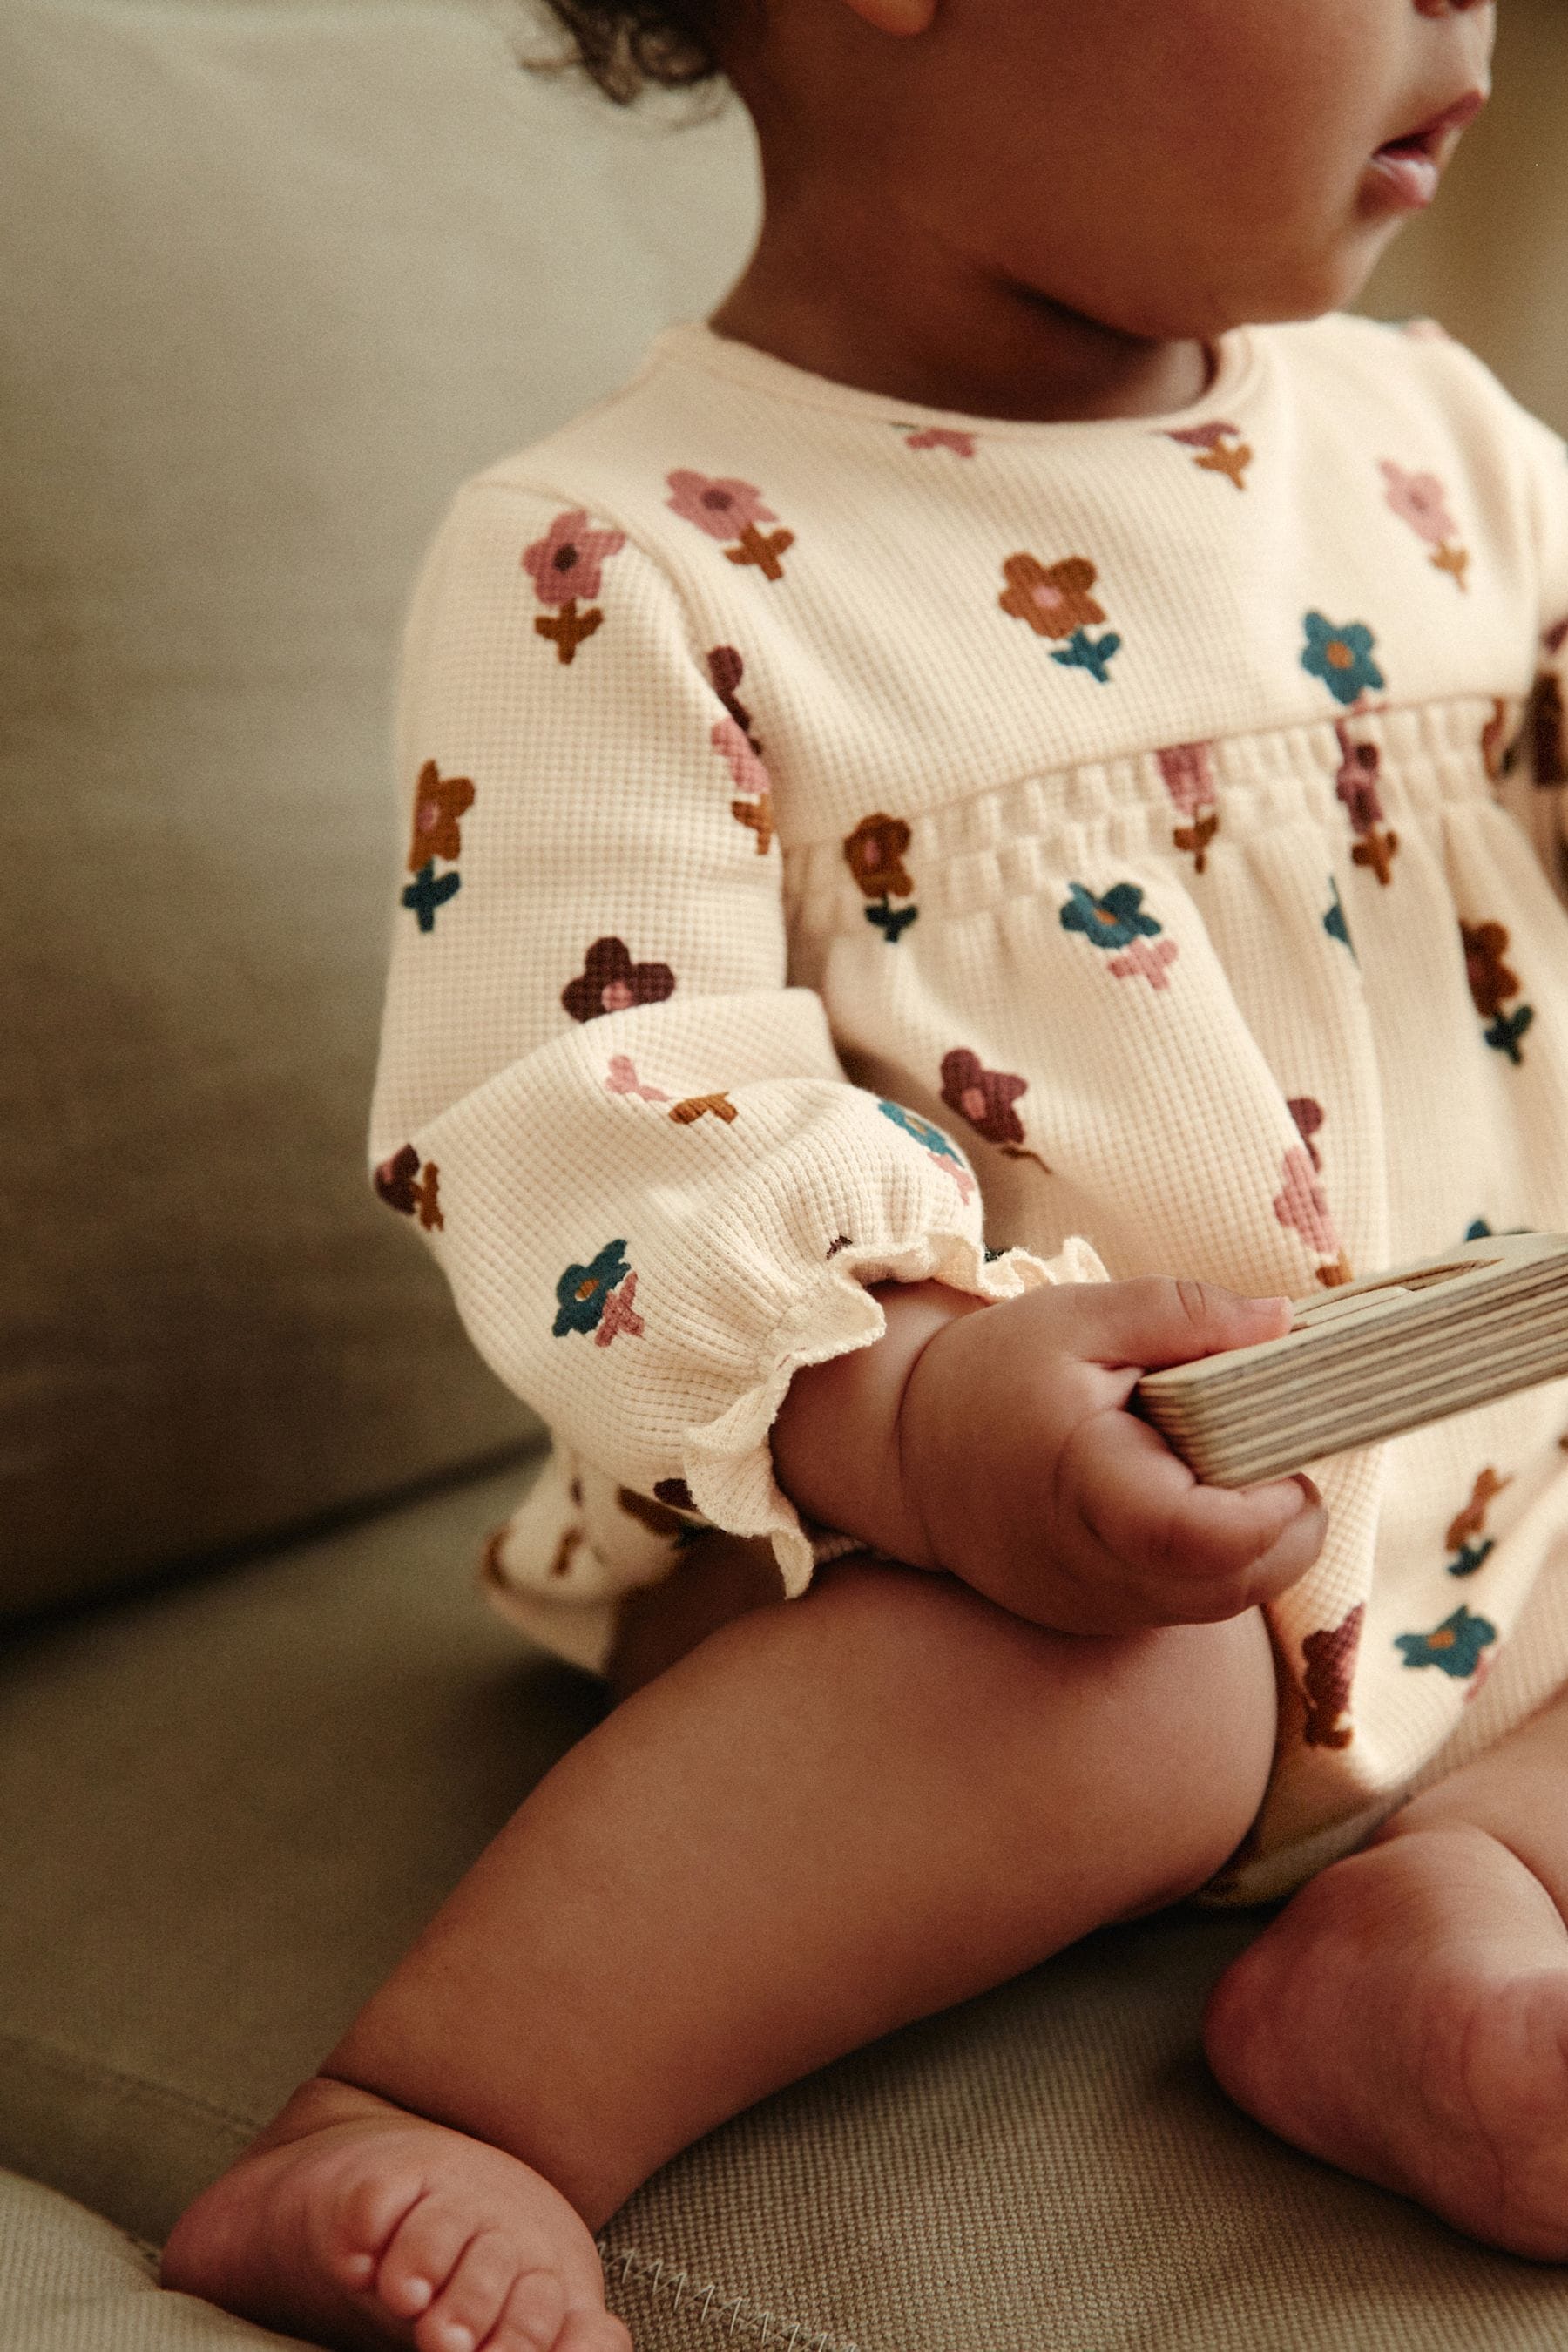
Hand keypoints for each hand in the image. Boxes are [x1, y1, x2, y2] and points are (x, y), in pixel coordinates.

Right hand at [896, 1277, 1326, 1635]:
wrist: (908, 1456)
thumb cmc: (992, 1377)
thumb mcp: (1079, 1316)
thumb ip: (1184, 1313)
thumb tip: (1283, 1325)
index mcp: (1086, 1484)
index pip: (1204, 1536)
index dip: (1271, 1500)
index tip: (1277, 1442)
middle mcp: (1095, 1569)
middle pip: (1244, 1579)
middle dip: (1286, 1515)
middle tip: (1257, 1442)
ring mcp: (1101, 1610)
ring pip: (1231, 1600)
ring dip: (1258, 1538)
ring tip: (1216, 1465)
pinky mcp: (1106, 1625)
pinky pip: (1196, 1606)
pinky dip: (1217, 1558)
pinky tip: (1180, 1497)